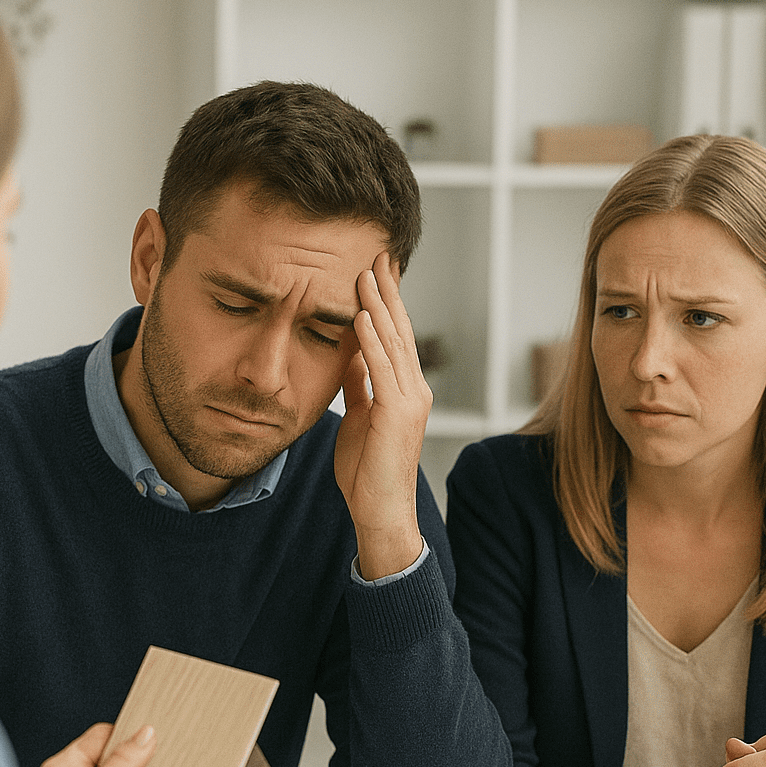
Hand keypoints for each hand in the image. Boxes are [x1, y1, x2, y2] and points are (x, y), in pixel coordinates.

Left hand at [333, 251, 431, 580]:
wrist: (380, 511)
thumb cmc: (368, 471)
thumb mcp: (358, 418)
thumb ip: (359, 386)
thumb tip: (351, 355)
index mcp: (405, 390)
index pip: (396, 336)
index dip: (386, 302)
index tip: (376, 270)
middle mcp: (414, 390)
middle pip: (400, 330)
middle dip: (387, 292)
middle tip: (377, 255)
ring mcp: (410, 401)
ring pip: (393, 343)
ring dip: (378, 306)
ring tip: (365, 274)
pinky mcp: (397, 414)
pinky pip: (383, 369)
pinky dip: (372, 341)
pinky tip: (363, 317)